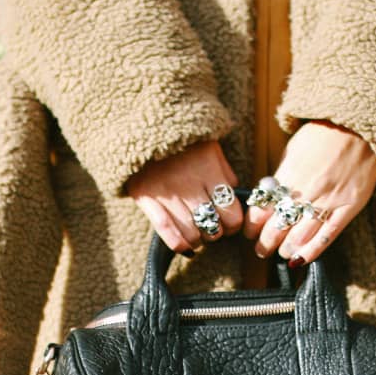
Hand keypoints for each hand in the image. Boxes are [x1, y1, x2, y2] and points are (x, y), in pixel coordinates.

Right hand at [124, 139, 242, 254]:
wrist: (141, 127)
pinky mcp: (146, 198)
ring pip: (192, 234)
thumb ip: (225, 173)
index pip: (231, 213)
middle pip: (212, 227)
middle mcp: (189, 183)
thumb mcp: (210, 148)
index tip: (229, 221)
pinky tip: (185, 247)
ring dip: (198, 239)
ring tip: (197, 233)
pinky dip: (178, 244)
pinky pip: (166, 231)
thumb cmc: (182, 141)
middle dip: (216, 232)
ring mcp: (166, 193)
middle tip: (212, 226)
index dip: (233, 223)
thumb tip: (235, 197)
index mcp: (208, 169)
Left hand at [243, 120, 375, 265]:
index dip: (253, 226)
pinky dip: (312, 251)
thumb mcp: (294, 150)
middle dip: (265, 243)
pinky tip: (301, 259)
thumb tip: (268, 199)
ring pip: (300, 236)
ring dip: (285, 249)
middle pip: (277, 227)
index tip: (250, 232)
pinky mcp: (349, 207)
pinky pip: (328, 236)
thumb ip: (282, 176)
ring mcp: (329, 200)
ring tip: (282, 252)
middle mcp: (306, 190)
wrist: (360, 126)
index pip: (262, 209)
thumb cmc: (324, 135)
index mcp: (288, 175)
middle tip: (261, 249)